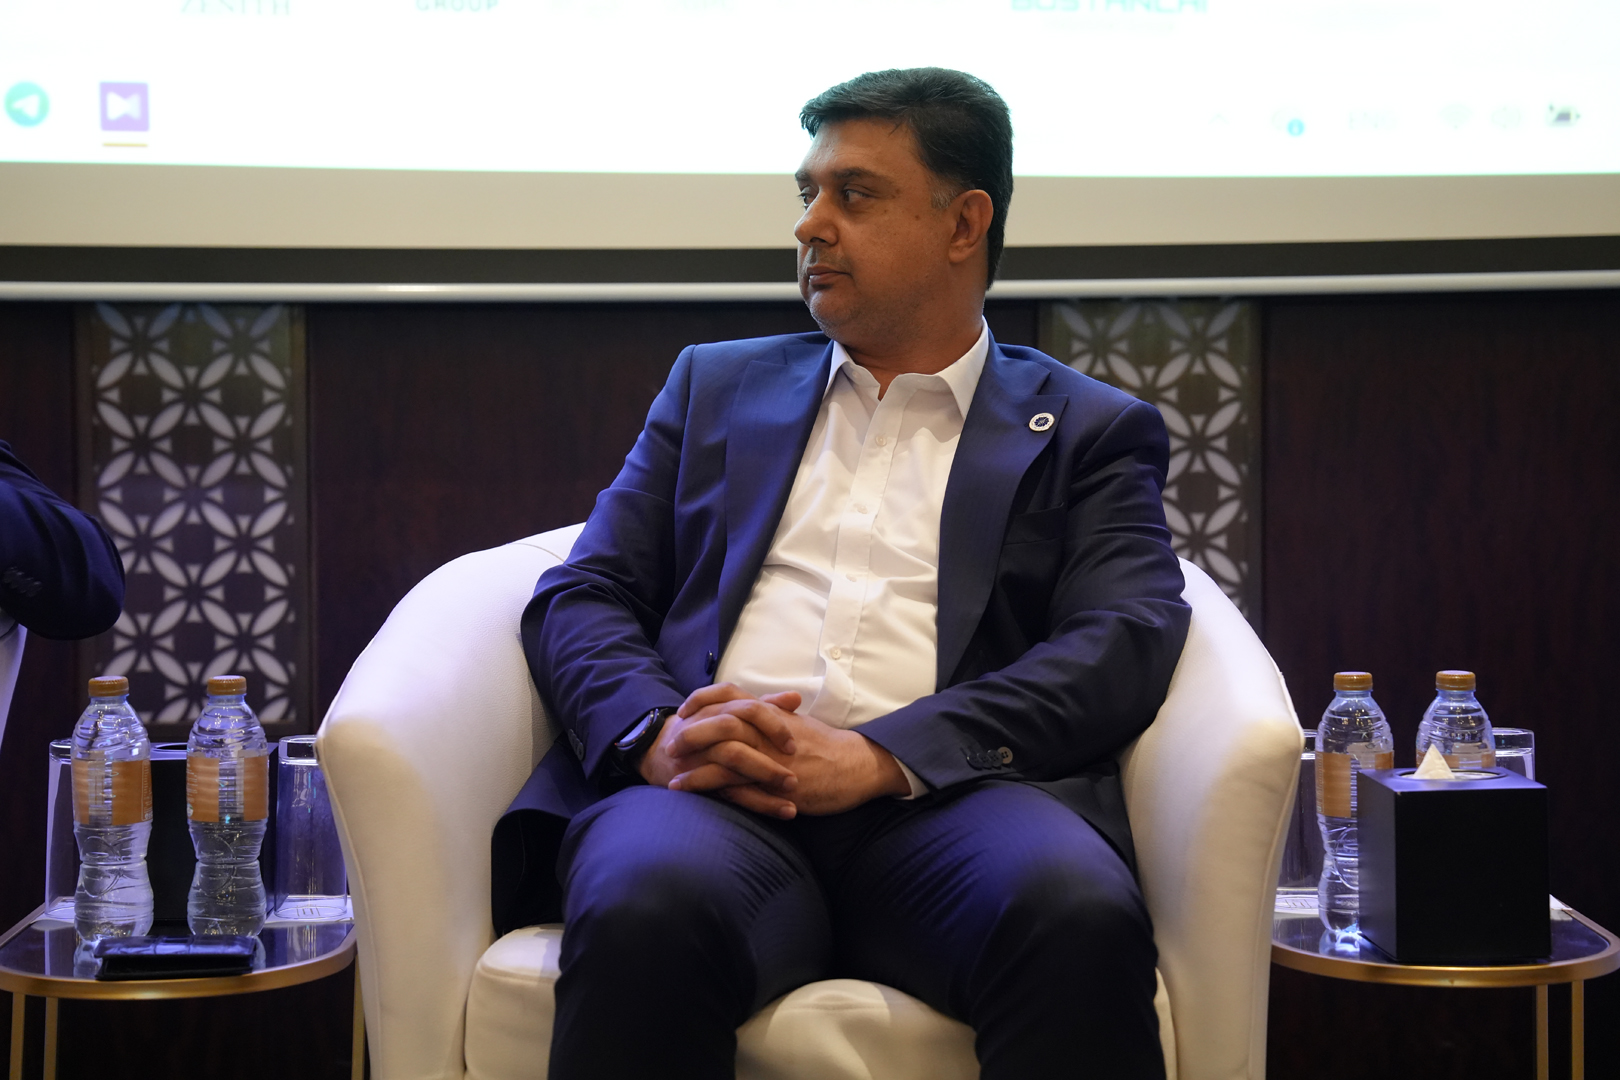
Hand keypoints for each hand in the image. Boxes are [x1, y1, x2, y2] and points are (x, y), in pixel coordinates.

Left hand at [646, 684, 910, 817]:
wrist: (856, 765)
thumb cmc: (827, 745)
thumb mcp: (797, 722)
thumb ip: (772, 714)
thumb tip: (750, 709)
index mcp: (771, 714)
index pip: (730, 696)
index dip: (702, 700)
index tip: (683, 710)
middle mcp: (767, 733)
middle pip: (720, 724)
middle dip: (691, 735)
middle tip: (670, 745)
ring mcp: (770, 759)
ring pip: (725, 758)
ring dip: (695, 769)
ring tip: (672, 781)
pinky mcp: (776, 786)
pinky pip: (740, 789)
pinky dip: (716, 793)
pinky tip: (699, 801)